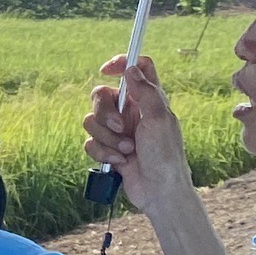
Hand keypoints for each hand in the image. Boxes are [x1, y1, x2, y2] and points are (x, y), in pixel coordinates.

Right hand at [83, 54, 193, 216]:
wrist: (158, 191)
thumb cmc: (166, 156)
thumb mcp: (160, 119)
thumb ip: (146, 91)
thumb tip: (131, 68)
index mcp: (148, 100)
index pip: (135, 68)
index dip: (121, 63)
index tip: (107, 70)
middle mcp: (131, 112)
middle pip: (102, 94)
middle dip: (105, 113)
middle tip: (120, 127)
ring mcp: (117, 131)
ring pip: (91, 120)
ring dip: (107, 138)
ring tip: (126, 150)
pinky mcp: (107, 149)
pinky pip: (89, 142)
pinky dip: (102, 152)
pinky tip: (119, 162)